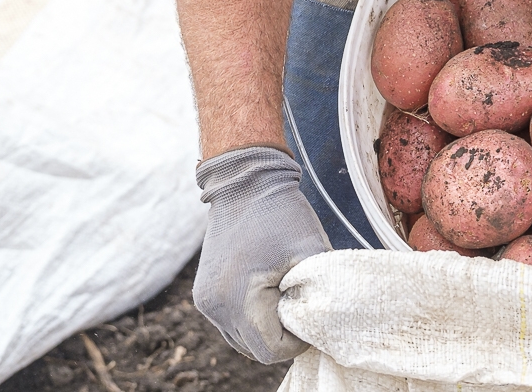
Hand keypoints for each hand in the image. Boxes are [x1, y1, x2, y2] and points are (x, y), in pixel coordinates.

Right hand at [192, 146, 331, 362]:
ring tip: (285, 294)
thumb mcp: (311, 253)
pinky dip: (252, 316)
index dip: (297, 340)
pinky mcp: (204, 293)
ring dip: (266, 327)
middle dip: (282, 334)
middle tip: (301, 302)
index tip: (311, 312)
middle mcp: (215, 306)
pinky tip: (268, 291)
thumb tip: (327, 321)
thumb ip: (321, 292)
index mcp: (238, 301)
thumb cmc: (281, 214)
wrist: (245, 182)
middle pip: (255, 348)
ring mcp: (205, 301)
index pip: (271, 350)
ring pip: (243, 338)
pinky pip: (232, 322)